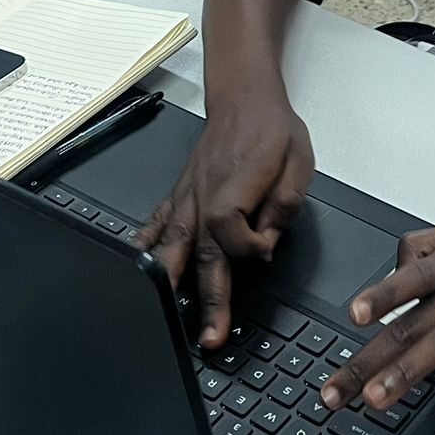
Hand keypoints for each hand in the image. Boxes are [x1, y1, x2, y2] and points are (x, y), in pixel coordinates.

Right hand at [135, 82, 315, 346]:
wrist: (244, 97)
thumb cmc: (272, 128)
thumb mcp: (298, 161)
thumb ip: (285, 204)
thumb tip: (266, 239)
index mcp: (236, 185)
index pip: (232, 232)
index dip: (250, 246)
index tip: (265, 243)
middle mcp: (205, 194)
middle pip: (202, 253)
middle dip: (207, 299)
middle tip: (211, 338)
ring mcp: (188, 196)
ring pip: (174, 245)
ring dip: (170, 285)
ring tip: (163, 318)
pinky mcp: (180, 194)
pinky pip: (158, 223)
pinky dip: (145, 246)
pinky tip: (136, 268)